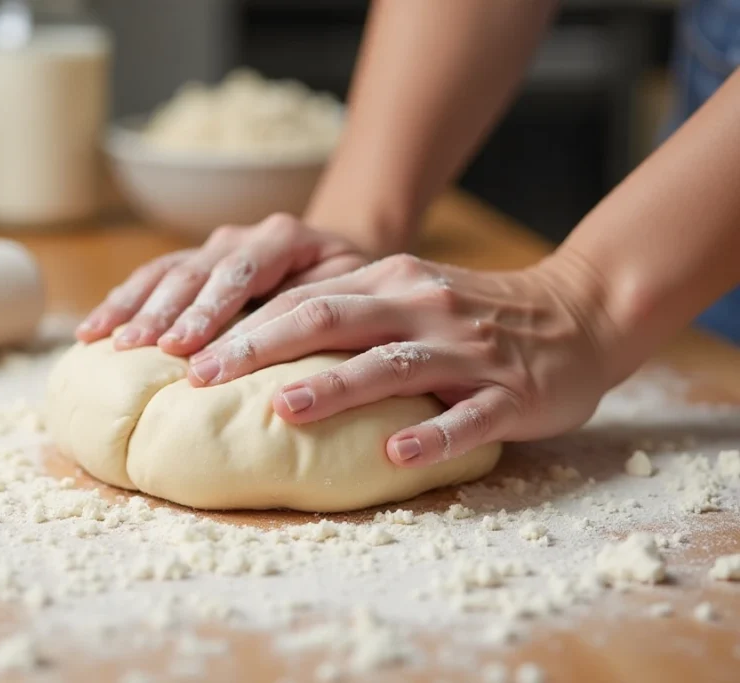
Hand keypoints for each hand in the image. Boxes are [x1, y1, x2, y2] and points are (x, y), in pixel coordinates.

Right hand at [75, 213, 368, 355]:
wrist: (342, 263)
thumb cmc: (353, 290)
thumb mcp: (352, 295)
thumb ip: (320, 311)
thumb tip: (287, 349)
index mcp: (284, 238)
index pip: (240, 274)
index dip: (209, 313)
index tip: (184, 350)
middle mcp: (242, 236)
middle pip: (195, 272)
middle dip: (164, 312)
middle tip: (137, 348)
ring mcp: (214, 247)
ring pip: (165, 271)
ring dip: (133, 306)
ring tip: (104, 340)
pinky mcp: (194, 263)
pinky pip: (152, 278)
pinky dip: (122, 302)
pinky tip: (94, 330)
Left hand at [186, 253, 624, 467]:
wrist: (577, 313)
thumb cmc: (472, 313)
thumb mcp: (406, 294)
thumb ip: (344, 307)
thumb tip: (256, 333)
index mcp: (389, 281)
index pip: (301, 298)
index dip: (240, 324)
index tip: (183, 353)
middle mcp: (422, 306)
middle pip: (330, 320)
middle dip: (259, 347)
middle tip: (201, 376)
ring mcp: (468, 350)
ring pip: (393, 364)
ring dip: (336, 386)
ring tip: (283, 408)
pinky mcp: (511, 393)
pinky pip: (469, 417)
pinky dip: (433, 436)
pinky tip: (397, 456)